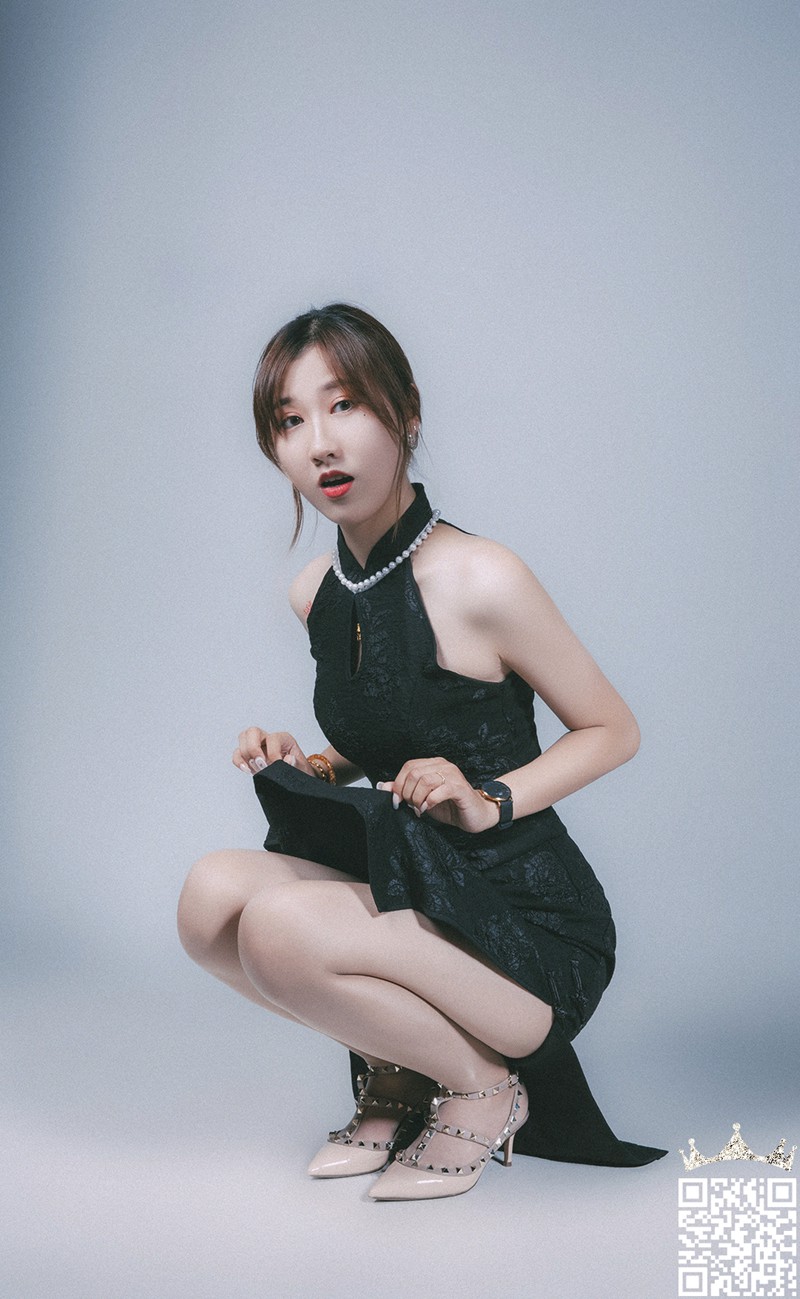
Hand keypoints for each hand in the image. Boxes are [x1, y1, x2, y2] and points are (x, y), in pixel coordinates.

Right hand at [232, 727, 316, 777]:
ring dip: (245, 755)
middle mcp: (267, 739)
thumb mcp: (302, 766)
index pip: (272, 738)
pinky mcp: (249, 756)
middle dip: (253, 748)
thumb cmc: (297, 768)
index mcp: (283, 738)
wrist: (295, 775)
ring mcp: (257, 746)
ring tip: (255, 768)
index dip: (273, 752)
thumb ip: (296, 763)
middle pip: (252, 731)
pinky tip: (247, 770)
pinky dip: (239, 761)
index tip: (275, 765)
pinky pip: (237, 754)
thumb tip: (288, 760)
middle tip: (260, 764)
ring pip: (243, 739)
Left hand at [377, 757, 499, 833]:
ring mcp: (452, 775)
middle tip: (411, 806)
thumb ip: (404, 791)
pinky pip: (439, 791)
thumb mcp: (422, 798)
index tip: (397, 801)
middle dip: (407, 793)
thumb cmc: (450, 806)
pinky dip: (429, 802)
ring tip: (420, 809)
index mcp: (433, 764)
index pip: (409, 766)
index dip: (399, 784)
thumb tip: (384, 786)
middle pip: (414, 773)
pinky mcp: (460, 788)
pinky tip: (428, 809)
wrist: (475, 816)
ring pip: (424, 780)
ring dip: (417, 799)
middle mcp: (443, 765)